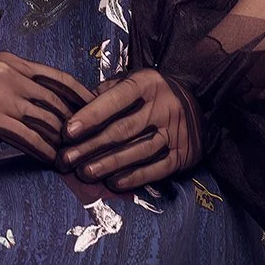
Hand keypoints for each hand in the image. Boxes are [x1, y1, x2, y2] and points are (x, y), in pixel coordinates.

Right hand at [0, 52, 93, 161]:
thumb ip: (2, 84)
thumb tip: (20, 106)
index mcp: (8, 59)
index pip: (57, 77)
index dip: (80, 95)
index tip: (95, 111)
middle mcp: (11, 73)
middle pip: (59, 100)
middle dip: (79, 123)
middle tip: (93, 143)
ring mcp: (3, 95)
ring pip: (49, 120)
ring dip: (66, 142)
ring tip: (77, 159)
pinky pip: (30, 138)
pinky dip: (46, 152)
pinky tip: (53, 163)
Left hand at [56, 69, 203, 190]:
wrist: (197, 102)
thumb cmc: (150, 93)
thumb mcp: (131, 81)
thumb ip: (104, 93)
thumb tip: (73, 108)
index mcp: (147, 83)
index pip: (115, 99)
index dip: (90, 116)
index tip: (68, 131)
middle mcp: (164, 106)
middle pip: (123, 129)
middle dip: (92, 146)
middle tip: (67, 159)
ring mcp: (176, 131)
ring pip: (138, 151)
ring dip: (109, 164)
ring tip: (85, 173)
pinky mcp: (185, 153)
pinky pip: (157, 168)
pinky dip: (134, 177)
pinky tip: (113, 183)